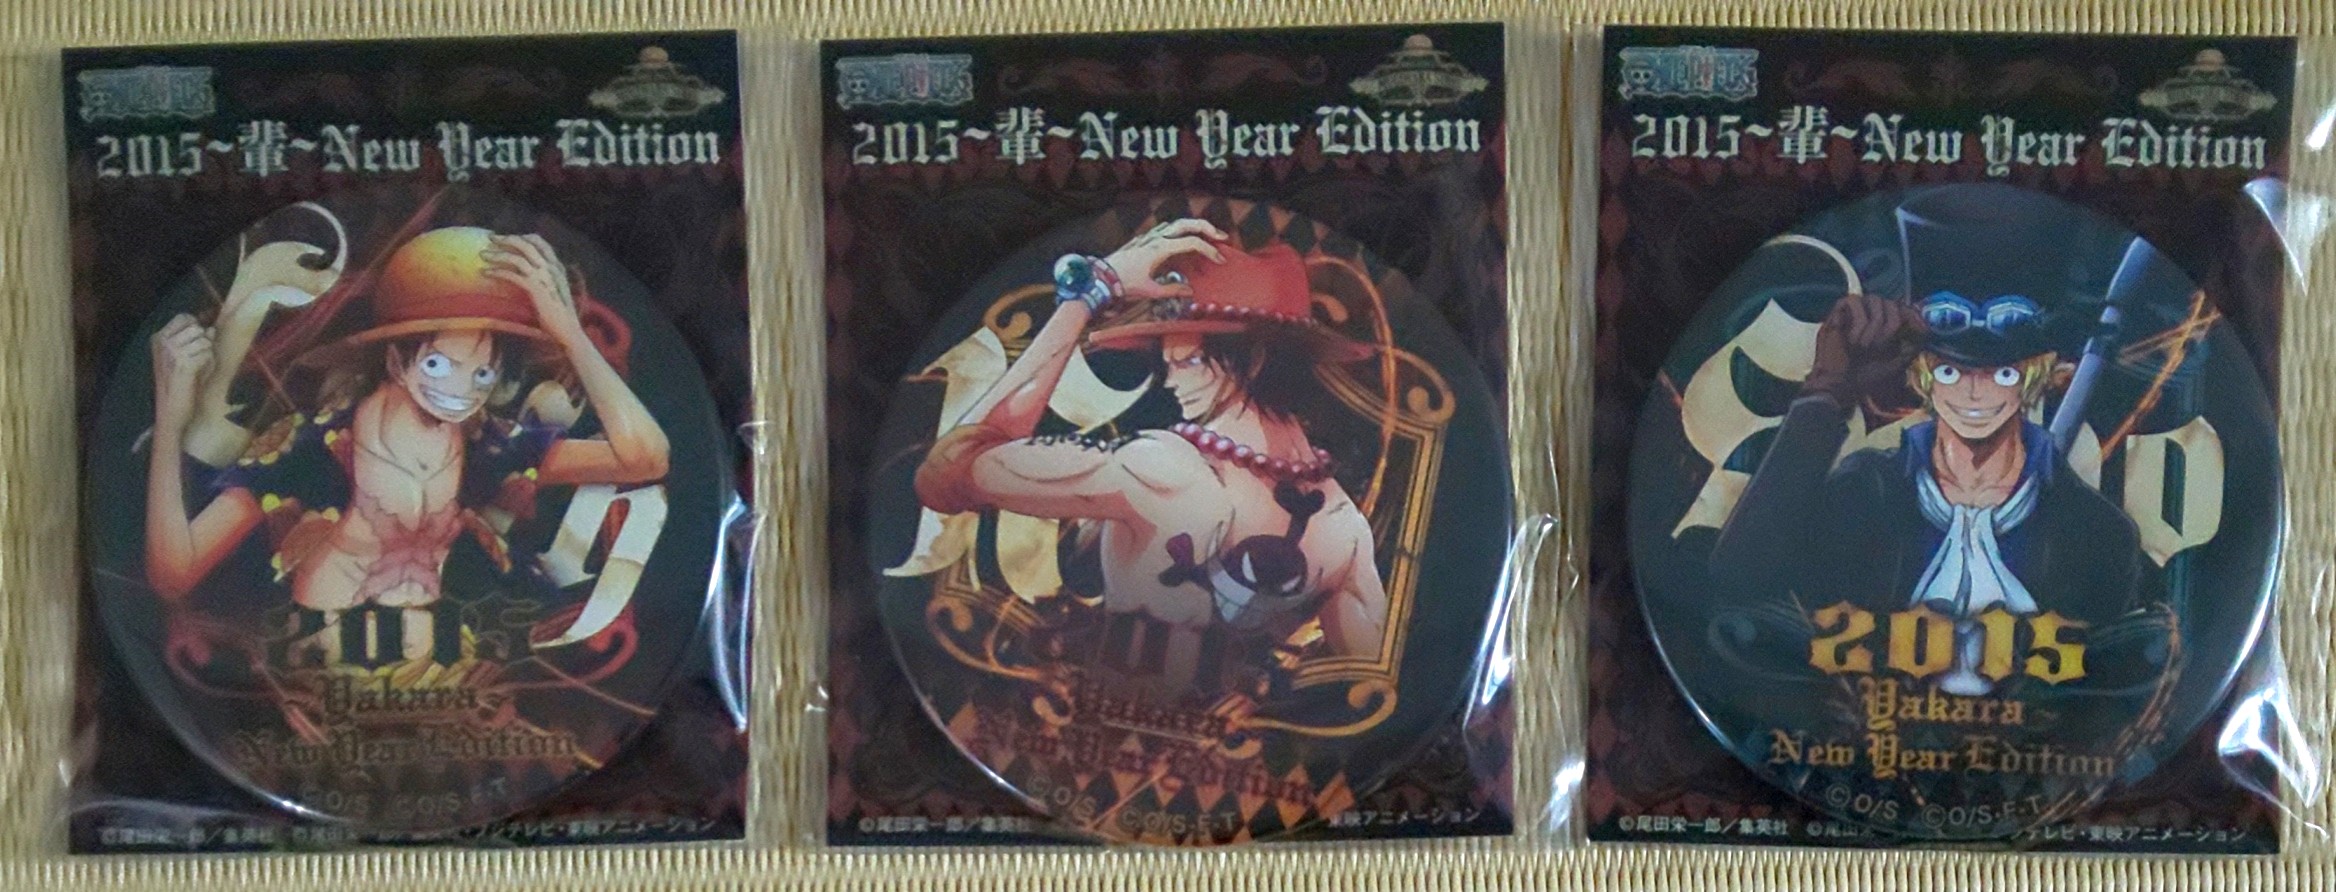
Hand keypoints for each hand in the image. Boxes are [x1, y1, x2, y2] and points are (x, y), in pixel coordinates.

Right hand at [151, 314, 214, 428]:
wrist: (173, 407)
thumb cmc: (182, 382)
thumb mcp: (187, 357)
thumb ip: (198, 340)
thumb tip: (211, 329)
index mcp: (159, 338)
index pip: (184, 317)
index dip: (197, 327)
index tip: (196, 342)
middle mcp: (163, 342)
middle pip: (196, 327)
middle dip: (204, 341)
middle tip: (196, 358)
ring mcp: (171, 352)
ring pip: (204, 340)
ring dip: (207, 353)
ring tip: (197, 366)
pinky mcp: (183, 363)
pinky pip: (207, 353)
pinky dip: (208, 362)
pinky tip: (198, 372)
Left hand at [480, 233, 587, 345]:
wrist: (567, 331)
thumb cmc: (559, 316)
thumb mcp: (554, 291)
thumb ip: (545, 279)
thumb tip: (527, 274)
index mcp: (557, 267)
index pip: (540, 242)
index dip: (521, 237)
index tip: (506, 238)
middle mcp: (552, 268)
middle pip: (527, 244)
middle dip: (506, 239)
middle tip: (490, 238)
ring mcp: (545, 278)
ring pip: (518, 257)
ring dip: (498, 254)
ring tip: (483, 255)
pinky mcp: (536, 289)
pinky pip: (513, 274)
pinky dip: (498, 271)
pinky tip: (486, 273)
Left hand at [1102, 218, 1227, 301]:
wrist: (1101, 277)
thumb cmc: (1124, 283)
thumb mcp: (1150, 291)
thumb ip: (1172, 290)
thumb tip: (1189, 291)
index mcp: (1160, 248)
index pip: (1192, 242)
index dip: (1209, 250)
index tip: (1219, 260)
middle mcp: (1156, 238)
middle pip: (1187, 223)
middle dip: (1207, 228)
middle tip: (1221, 237)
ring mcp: (1149, 236)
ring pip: (1176, 223)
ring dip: (1194, 227)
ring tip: (1206, 237)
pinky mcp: (1144, 239)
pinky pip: (1166, 230)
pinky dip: (1179, 232)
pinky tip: (1183, 241)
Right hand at [1803, 294, 1923, 405]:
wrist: (1839, 385)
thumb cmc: (1866, 375)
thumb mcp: (1898, 362)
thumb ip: (1913, 344)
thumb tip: (1925, 326)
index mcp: (1888, 323)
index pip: (1905, 306)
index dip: (1912, 314)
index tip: (1916, 328)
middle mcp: (1873, 314)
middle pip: (1892, 303)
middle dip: (1889, 328)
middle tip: (1876, 349)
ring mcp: (1856, 311)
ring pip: (1874, 300)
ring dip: (1873, 327)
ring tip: (1863, 347)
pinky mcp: (1838, 311)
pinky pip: (1854, 302)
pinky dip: (1857, 322)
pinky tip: (1852, 340)